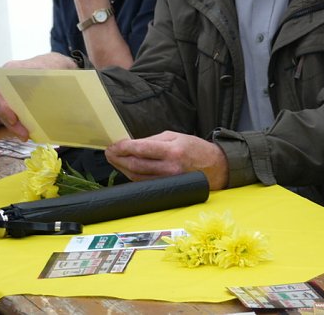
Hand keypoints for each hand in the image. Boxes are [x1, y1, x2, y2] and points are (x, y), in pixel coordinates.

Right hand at [0, 52, 75, 134]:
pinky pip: (10, 112)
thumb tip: (44, 102)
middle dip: (9, 122)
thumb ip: (45, 84)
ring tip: (25, 135)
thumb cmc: (52, 66)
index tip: (14, 120)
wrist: (55, 64)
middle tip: (24, 135)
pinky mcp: (13, 99)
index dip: (2, 107)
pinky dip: (16, 122)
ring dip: (12, 126)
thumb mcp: (50, 71)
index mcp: (10, 71)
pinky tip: (26, 131)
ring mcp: (7, 90)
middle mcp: (4, 81)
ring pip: (2, 111)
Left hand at [105, 131, 228, 189]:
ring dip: (122, 168)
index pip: (142, 149)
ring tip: (114, 159)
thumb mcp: (176, 136)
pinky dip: (132, 175)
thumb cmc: (195, 148)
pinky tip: (126, 168)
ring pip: (138, 176)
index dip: (124, 147)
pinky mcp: (167, 187)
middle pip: (136, 165)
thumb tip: (133, 144)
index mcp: (172, 151)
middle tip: (109, 152)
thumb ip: (154, 140)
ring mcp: (168, 180)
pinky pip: (144, 182)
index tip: (113, 145)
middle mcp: (170, 168)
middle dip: (119, 158)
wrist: (214, 167)